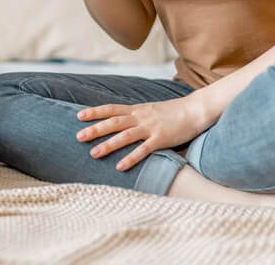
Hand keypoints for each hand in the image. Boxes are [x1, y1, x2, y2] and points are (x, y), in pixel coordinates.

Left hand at [75, 95, 210, 171]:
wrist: (195, 110)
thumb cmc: (174, 112)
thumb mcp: (152, 110)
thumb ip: (138, 117)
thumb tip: (124, 125)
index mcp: (138, 110)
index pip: (112, 109)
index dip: (95, 112)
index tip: (79, 116)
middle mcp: (141, 117)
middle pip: (114, 122)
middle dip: (95, 129)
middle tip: (78, 136)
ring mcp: (151, 127)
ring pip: (125, 135)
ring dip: (108, 145)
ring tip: (93, 154)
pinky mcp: (161, 139)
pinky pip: (143, 149)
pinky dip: (131, 158)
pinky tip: (120, 166)